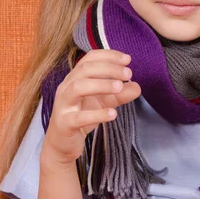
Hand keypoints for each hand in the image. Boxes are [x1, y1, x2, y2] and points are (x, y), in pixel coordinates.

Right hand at [42, 49, 140, 166]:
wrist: (62, 143)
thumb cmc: (82, 115)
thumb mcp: (104, 102)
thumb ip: (120, 94)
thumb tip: (137, 87)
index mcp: (75, 78)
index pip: (89, 59)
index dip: (108, 55)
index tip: (127, 59)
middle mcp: (66, 87)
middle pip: (85, 69)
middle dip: (108, 68)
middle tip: (128, 74)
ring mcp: (63, 105)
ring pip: (78, 87)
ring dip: (101, 85)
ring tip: (120, 88)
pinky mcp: (64, 124)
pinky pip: (79, 117)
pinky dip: (97, 114)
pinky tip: (113, 114)